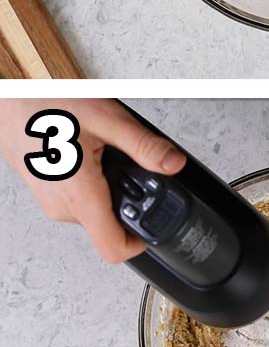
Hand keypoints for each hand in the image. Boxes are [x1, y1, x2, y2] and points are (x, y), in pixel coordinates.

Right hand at [0, 99, 185, 262]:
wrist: (8, 97)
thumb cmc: (44, 105)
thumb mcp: (107, 120)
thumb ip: (145, 146)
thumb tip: (173, 164)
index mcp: (79, 194)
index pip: (113, 248)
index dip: (140, 244)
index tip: (155, 227)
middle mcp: (61, 205)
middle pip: (109, 226)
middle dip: (128, 200)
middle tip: (129, 168)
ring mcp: (50, 200)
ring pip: (93, 210)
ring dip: (109, 188)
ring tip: (105, 154)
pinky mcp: (45, 191)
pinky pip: (78, 198)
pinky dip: (92, 181)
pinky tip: (89, 153)